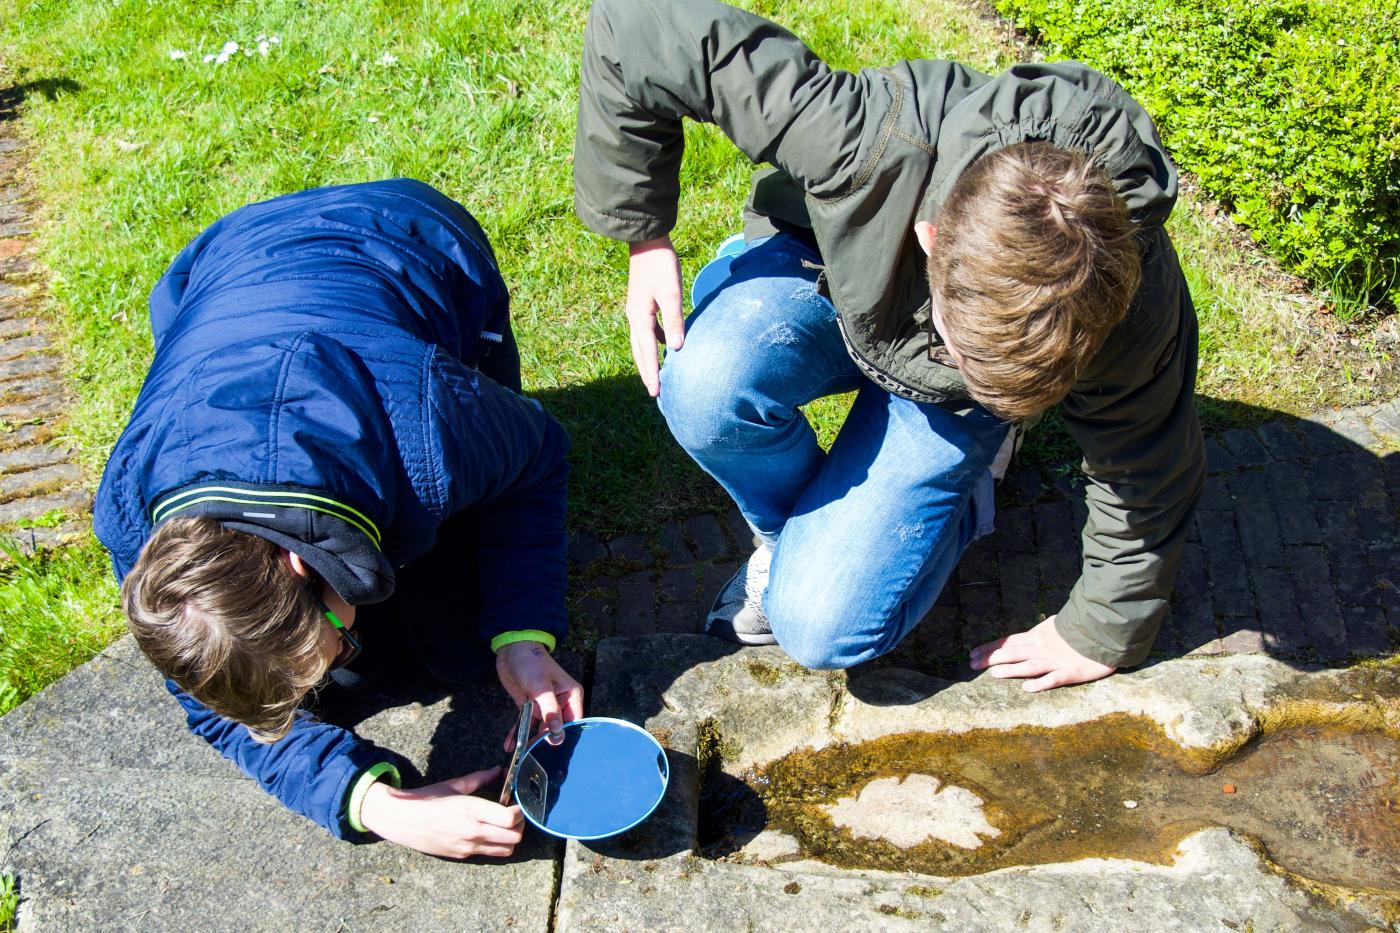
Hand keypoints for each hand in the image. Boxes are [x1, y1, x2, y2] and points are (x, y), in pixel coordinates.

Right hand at [358, 767, 523, 858]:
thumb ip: (479, 778)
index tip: (515, 803)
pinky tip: (487, 832)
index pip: (511, 818)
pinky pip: (489, 854)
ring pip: (506, 850)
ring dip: (510, 838)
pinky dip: (495, 845)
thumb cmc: (426, 798)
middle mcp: (473, 830)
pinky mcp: (462, 855)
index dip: (519, 811)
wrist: (401, 820)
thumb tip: (497, 770)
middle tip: (513, 815)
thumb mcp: (453, 784)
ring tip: (502, 826)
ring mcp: (468, 846)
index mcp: (472, 809)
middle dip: (519, 826)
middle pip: (514, 837)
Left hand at [496, 641, 584, 750]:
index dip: (563, 736)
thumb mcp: (541, 687)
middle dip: (545, 742)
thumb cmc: (531, 663)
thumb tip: (558, 735)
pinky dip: (519, 734)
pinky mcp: (530, 707)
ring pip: (540, 729)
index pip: (573, 722)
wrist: (512, 650)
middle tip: (532, 755)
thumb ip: (550, 711)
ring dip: (529, 741)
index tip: (551, 750)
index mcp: (571, 696)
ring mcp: (545, 706)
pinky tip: (510, 745)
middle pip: (557, 729)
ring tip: (519, 753)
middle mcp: (561, 703)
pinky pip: (527, 724)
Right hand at [626, 235, 684, 395]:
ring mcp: (636, 310)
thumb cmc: (661, 264)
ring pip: (642, 342)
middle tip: (654, 392)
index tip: (656, 393)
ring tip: (657, 374)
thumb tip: (676, 349)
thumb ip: (674, 321)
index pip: (648, 352)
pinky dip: (653, 343)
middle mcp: (634, 317)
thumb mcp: (671, 293)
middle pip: (640, 352)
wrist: (647, 239)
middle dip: (647, 371)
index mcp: (640, 317)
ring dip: (649, 359)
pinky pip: (647, 331)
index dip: (653, 373)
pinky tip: (665, 344)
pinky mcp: (642, 303)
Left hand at [969, 616, 1115, 691]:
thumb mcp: (1056, 625)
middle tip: (971, 665)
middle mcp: (1043, 647)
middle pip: (1012, 653)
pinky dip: (1040, 683)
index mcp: (1038, 636)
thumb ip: (1040, 632)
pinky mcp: (1071, 672)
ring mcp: (1056, 660)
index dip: (989, 647)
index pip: (1008, 641)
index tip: (972, 653)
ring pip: (1029, 665)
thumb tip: (1025, 636)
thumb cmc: (1080, 629)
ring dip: (1010, 669)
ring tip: (994, 673)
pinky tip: (1026, 689)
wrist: (1105, 632)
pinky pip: (1053, 679)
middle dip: (990, 658)